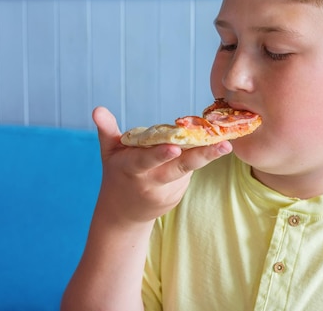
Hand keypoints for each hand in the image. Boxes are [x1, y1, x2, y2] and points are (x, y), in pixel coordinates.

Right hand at [92, 106, 232, 223]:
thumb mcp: (108, 153)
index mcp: (132, 169)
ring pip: (188, 170)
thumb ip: (106, 130)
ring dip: (207, 156)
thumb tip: (97, 109)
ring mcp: (167, 191)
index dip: (160, 155)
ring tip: (224, 144)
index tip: (175, 147)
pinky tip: (200, 150)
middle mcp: (151, 182)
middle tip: (224, 145)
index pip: (146, 161)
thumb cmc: (117, 173)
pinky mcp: (177, 195)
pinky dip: (195, 160)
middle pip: (180, 168)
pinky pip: (188, 173)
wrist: (122, 213)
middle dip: (203, 156)